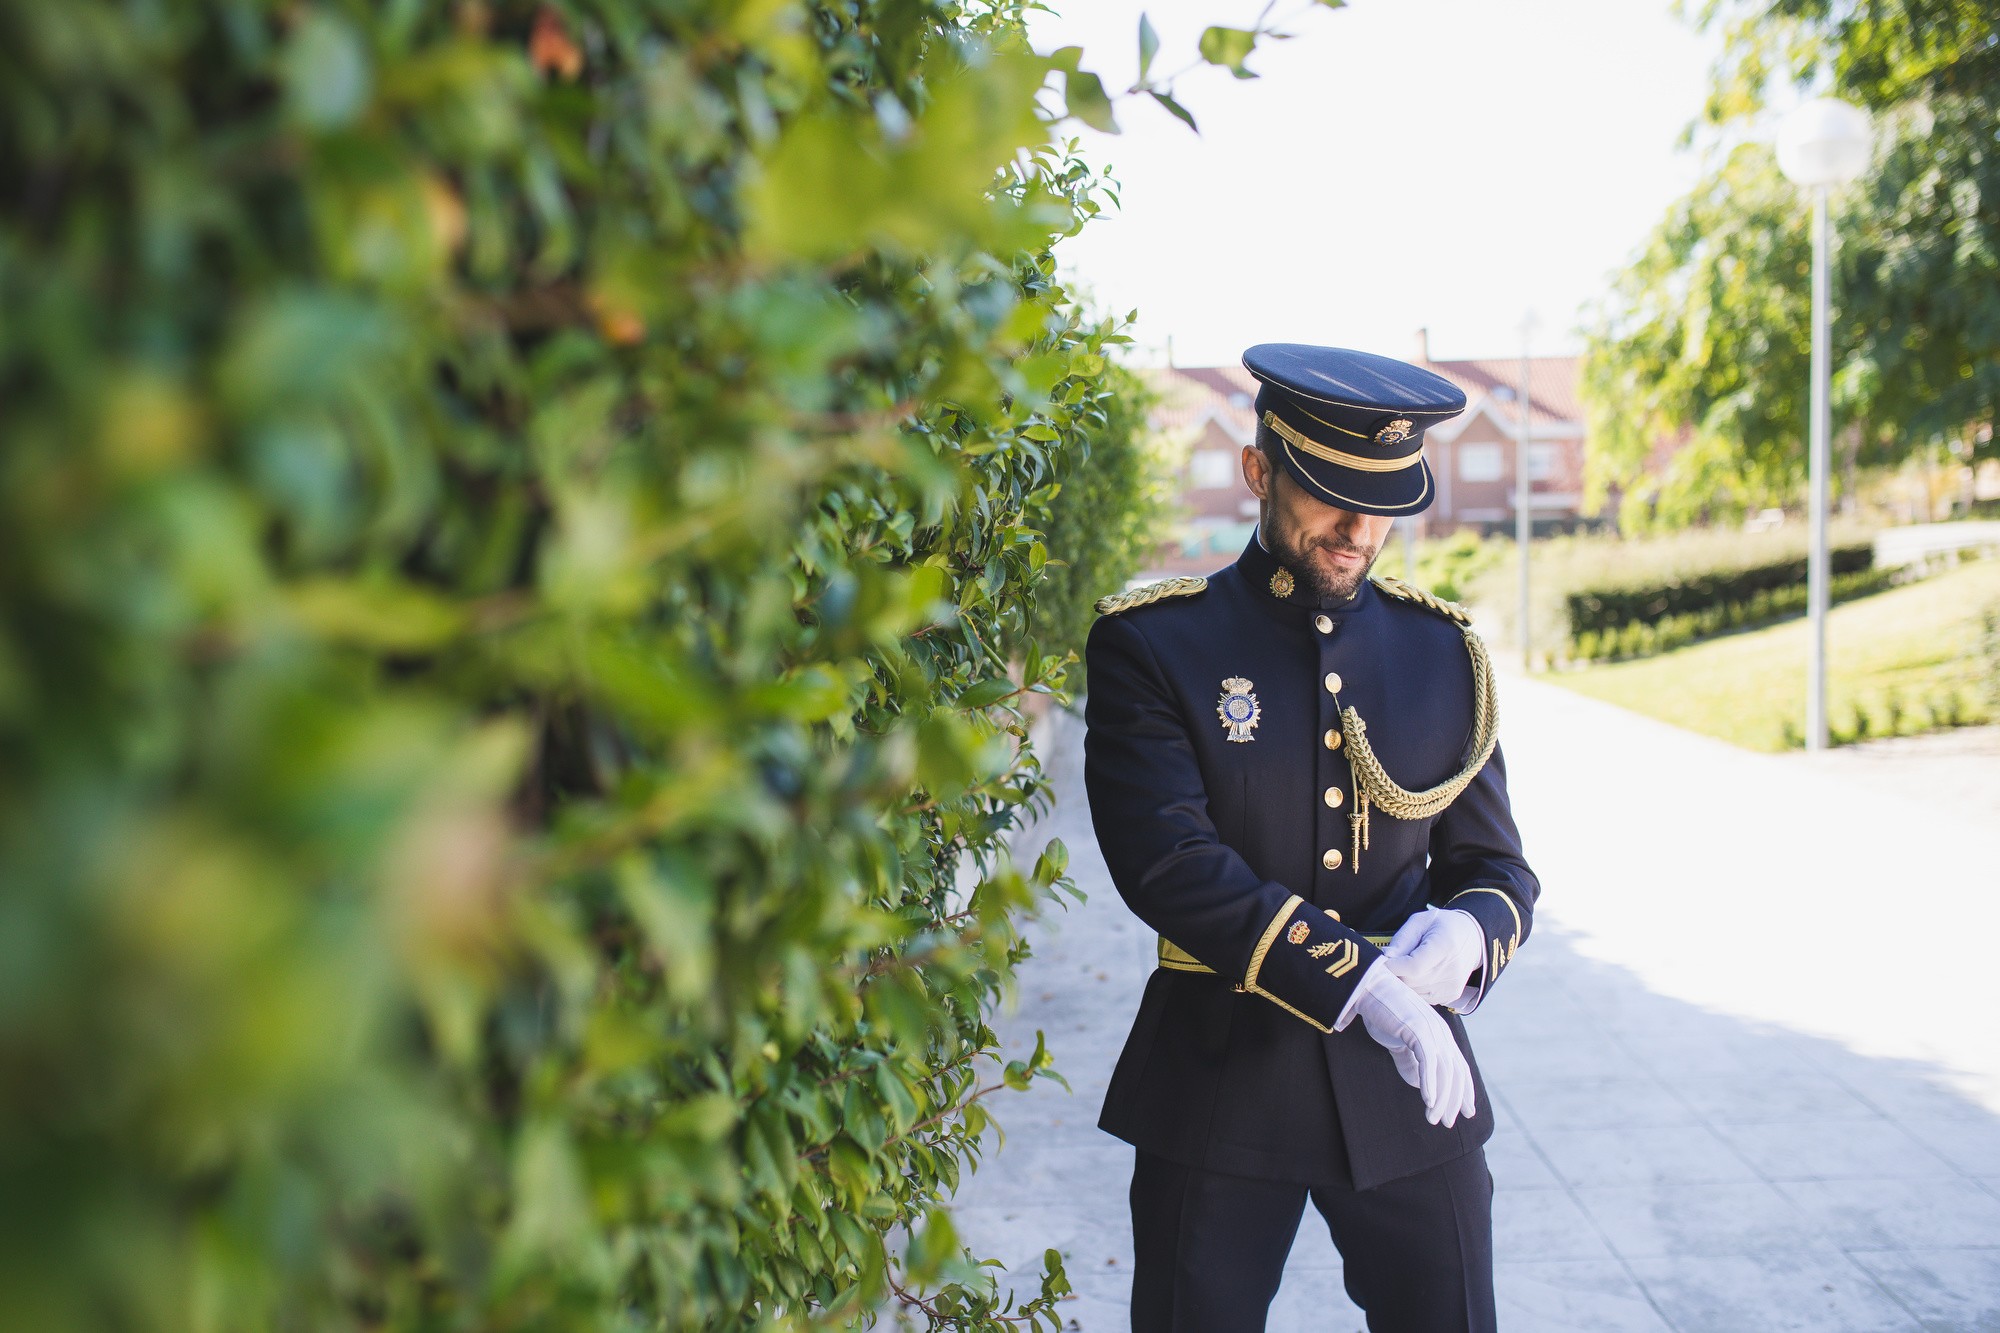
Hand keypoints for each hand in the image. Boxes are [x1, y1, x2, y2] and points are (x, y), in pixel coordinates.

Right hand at [1346, 959, 1476, 1127]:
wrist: (1367, 986)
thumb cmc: (1381, 1011)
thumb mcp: (1399, 1041)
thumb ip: (1410, 1060)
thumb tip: (1418, 1083)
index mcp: (1440, 1034)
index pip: (1459, 1067)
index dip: (1464, 1091)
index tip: (1466, 1112)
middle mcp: (1441, 1033)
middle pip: (1456, 1073)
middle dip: (1454, 1100)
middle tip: (1447, 1122)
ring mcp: (1431, 1031)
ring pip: (1444, 1072)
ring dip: (1440, 1099)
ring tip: (1434, 1119)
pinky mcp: (1417, 1030)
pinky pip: (1428, 1063)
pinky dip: (1430, 1084)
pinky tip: (1427, 1101)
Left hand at [1381, 907, 1484, 1007]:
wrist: (1472, 939)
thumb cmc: (1443, 927)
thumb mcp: (1421, 921)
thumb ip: (1402, 939)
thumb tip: (1385, 958)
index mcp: (1445, 946)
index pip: (1413, 967)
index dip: (1393, 966)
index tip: (1383, 961)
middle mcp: (1452, 970)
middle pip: (1411, 982)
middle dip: (1395, 974)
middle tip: (1392, 963)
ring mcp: (1452, 987)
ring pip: (1413, 993)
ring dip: (1403, 983)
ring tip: (1405, 967)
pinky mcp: (1450, 996)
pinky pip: (1421, 998)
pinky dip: (1413, 989)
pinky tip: (1417, 975)